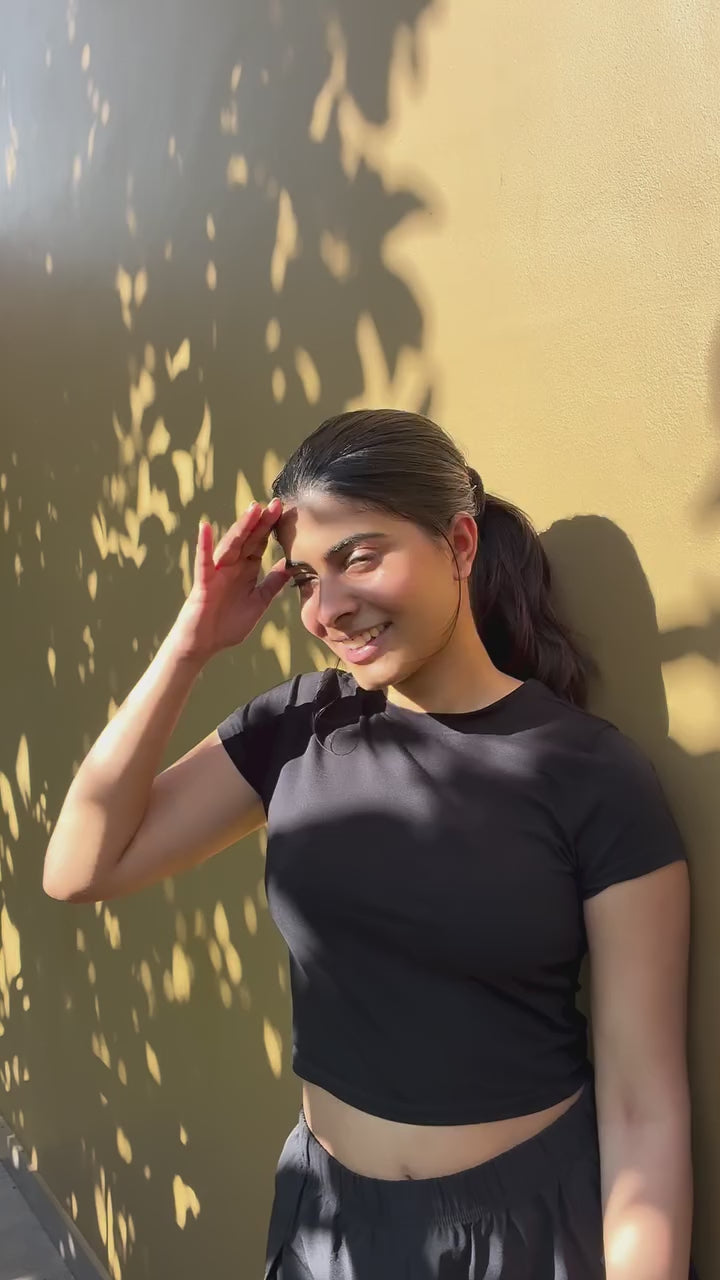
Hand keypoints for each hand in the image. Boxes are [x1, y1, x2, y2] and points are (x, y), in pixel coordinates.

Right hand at [171, 499, 290, 660]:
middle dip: (261, 522)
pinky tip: (206, 528)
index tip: (285, 511)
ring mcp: (217, 573)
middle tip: (275, 503)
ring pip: (230, 546)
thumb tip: (290, 567)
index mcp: (245, 571)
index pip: (260, 545)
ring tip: (253, 509)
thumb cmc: (227, 625)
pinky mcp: (203, 584)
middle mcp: (231, 567)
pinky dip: (204, 545)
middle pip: (248, 540)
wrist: (203, 645)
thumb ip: (272, 584)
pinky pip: (204, 562)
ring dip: (240, 527)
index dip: (271, 529)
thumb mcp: (258, 602)